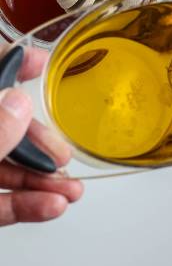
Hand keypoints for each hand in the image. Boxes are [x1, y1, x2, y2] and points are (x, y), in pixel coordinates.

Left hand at [0, 46, 82, 225]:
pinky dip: (27, 204)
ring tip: (72, 188)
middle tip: (62, 152)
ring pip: (5, 168)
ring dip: (43, 180)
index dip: (14, 64)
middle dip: (39, 143)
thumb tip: (18, 104)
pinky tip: (53, 204)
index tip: (42, 61)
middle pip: (4, 126)